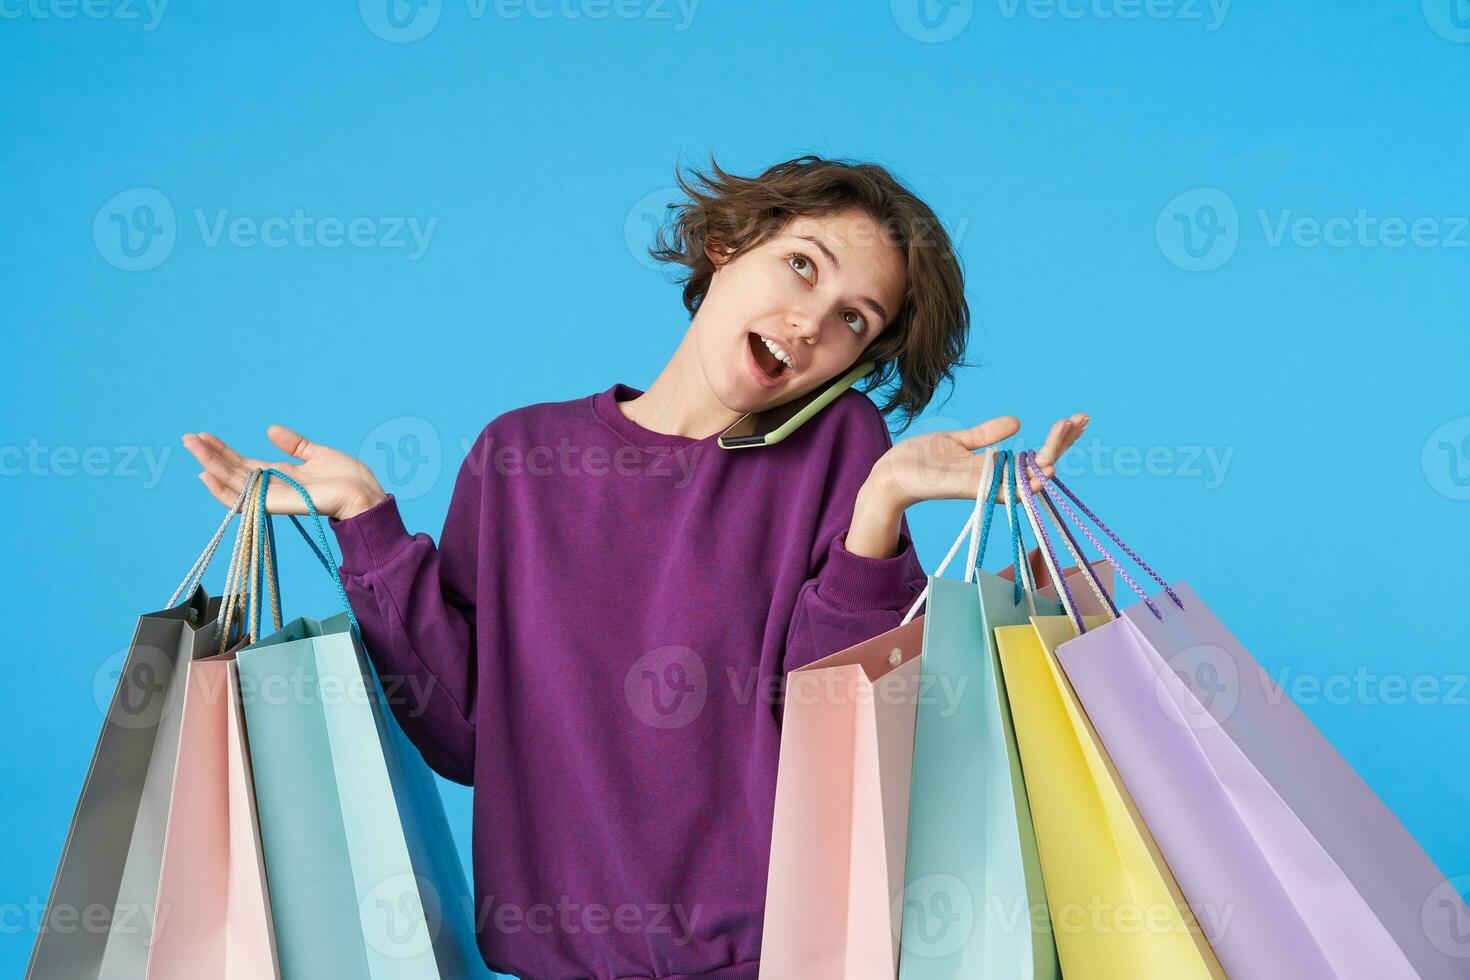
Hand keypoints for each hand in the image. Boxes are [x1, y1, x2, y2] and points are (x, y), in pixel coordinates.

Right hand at [181, 425, 387, 520]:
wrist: (364, 494)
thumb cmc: (347, 479)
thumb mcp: (317, 453)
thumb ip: (294, 444)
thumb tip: (270, 430)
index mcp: (280, 475)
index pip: (244, 464)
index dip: (224, 451)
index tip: (204, 436)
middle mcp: (272, 487)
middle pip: (233, 472)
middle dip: (210, 455)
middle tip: (188, 438)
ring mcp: (272, 497)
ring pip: (232, 483)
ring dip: (210, 465)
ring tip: (192, 447)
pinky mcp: (277, 504)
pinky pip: (244, 500)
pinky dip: (223, 490)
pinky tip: (207, 475)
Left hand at [866, 412, 1089, 512]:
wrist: (890, 473)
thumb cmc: (921, 460)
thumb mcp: (957, 440)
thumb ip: (985, 434)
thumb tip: (1016, 422)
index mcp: (993, 467)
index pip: (1036, 455)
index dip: (1059, 440)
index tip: (1078, 419)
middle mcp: (993, 479)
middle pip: (1039, 466)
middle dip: (1062, 444)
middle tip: (1080, 420)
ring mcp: (982, 486)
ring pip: (1027, 478)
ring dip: (1050, 458)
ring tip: (1067, 433)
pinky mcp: (966, 488)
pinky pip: (1001, 489)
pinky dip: (1024, 483)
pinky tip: (1044, 471)